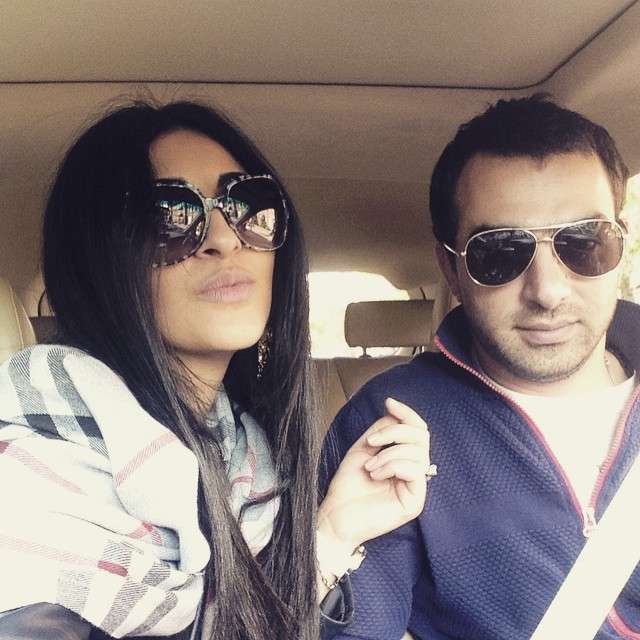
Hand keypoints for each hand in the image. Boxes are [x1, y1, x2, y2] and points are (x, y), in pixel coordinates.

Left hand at [318, 398, 430, 551]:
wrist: (336, 514)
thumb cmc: (348, 485)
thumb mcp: (363, 448)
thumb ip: (381, 430)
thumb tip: (394, 412)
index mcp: (404, 458)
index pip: (417, 429)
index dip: (406, 413)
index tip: (388, 402)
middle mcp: (414, 471)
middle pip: (422, 436)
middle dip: (396, 432)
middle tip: (372, 441)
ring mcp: (416, 486)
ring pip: (418, 452)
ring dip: (389, 453)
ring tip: (370, 466)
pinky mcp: (415, 502)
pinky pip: (415, 471)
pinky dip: (393, 465)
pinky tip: (376, 475)